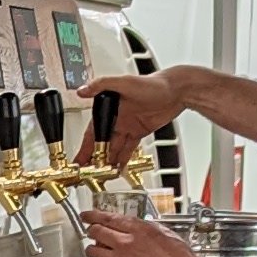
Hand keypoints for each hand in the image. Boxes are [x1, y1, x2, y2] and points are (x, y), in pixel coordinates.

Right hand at [81, 66, 195, 163]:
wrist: (176, 90)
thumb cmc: (153, 83)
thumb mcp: (124, 82)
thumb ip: (102, 84)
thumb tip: (82, 90)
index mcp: (109, 107)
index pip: (93, 132)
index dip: (85, 147)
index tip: (80, 159)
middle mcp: (116, 118)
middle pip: (102, 143)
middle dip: (95, 158)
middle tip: (89, 172)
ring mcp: (128, 126)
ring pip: (114, 147)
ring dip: (108, 160)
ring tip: (102, 174)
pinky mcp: (139, 131)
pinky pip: (128, 148)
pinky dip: (122, 158)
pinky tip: (118, 167)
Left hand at [82, 208, 202, 256]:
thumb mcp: (163, 232)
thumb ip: (144, 228)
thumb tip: (133, 227)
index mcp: (137, 229)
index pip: (108, 218)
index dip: (93, 215)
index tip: (86, 215)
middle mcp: (125, 243)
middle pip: (96, 232)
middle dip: (91, 230)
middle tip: (91, 231)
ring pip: (92, 251)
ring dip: (92, 249)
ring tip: (96, 250)